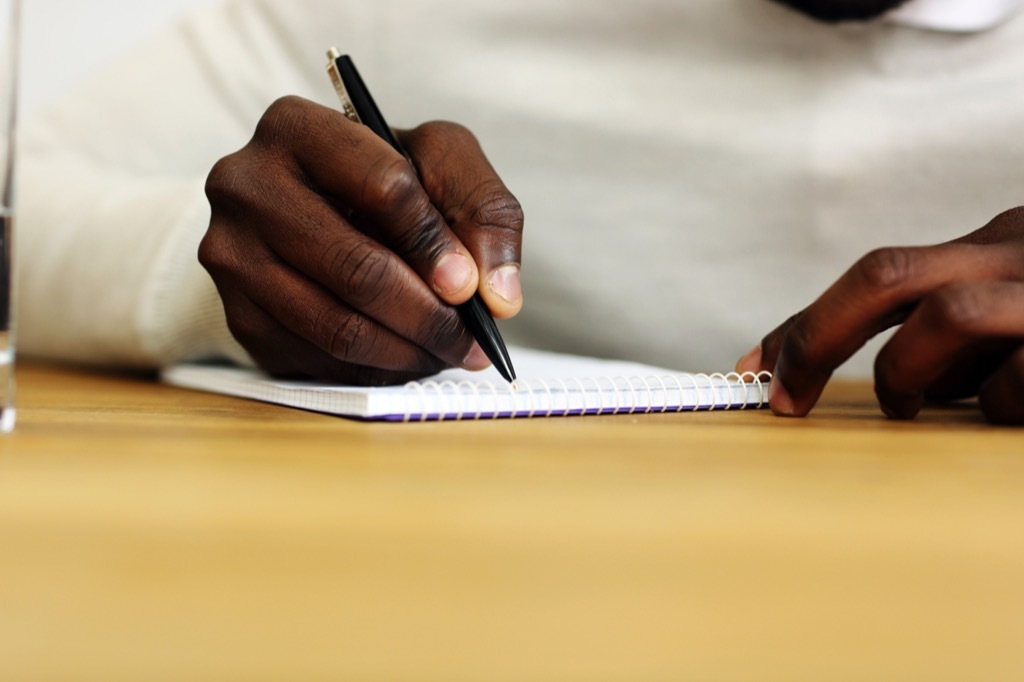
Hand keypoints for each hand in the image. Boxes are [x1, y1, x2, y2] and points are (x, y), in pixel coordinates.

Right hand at [200, 96, 522, 384]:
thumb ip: (484, 211)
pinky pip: (317, 360)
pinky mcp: (236, 315)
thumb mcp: (440, 162)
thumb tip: (497, 295)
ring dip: (408, 352)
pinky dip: (375, 370)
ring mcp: (231, 255)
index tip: (469, 285)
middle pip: (356, 267)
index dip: (435, 244)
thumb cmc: (380, 177)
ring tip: (449, 353)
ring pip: (336, 326)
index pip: (383, 187)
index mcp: (296, 127)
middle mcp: (246, 186)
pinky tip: (407, 358)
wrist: (309, 205)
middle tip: (472, 341)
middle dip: (429, 316)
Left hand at [737, 207, 1023, 423]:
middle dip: (817, 337)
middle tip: (787, 398)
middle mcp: (1018, 252)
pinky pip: (1017, 377)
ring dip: (906, 372)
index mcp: (993, 245)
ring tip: (910, 407)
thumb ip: (950, 334)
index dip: (805, 324)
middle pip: (886, 273)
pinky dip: (994, 403)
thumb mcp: (1011, 311)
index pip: (876, 273)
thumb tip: (899, 383)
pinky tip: (1010, 414)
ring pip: (949, 313)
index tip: (755, 368)